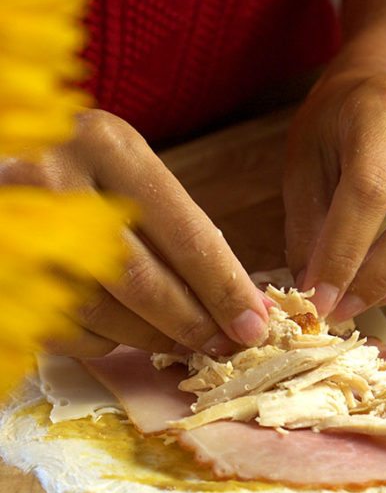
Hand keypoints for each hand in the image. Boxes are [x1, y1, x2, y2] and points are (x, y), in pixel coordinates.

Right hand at [1, 110, 268, 356]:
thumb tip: (238, 302)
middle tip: (221, 346)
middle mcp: (58, 181)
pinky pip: (65, 329)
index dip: (223, 289)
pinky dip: (102, 341)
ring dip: (150, 338)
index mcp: (107, 147)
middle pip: (142, 281)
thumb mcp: (126, 167)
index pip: (184, 234)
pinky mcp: (3, 271)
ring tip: (177, 340)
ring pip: (102, 313)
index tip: (253, 325)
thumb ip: (177, 226)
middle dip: (191, 324)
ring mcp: (19, 228)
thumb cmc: (77, 164)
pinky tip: (120, 330)